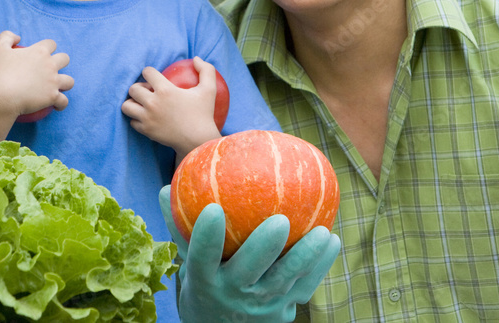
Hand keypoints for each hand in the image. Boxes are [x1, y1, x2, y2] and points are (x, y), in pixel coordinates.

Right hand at [0, 31, 73, 117]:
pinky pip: (64, 101)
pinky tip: (57, 105)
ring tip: (58, 88)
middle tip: (50, 70)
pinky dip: (61, 103)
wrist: (2, 96)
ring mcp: (53, 81)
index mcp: (39, 51)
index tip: (42, 54)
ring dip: (65, 83)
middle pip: (65, 59)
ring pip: (69, 81)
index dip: (48, 47)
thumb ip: (7, 37)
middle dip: (61, 62)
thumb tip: (18, 37)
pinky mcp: (53, 97)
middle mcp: (50, 65)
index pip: (51, 44)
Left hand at [122, 57, 220, 155]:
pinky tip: (147, 118)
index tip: (154, 78)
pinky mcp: (146, 131)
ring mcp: (147, 118)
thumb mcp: (209, 90)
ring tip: (143, 104)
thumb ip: (206, 70)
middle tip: (149, 92)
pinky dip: (137, 119)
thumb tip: (196, 58)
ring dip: (133, 103)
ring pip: (126, 106)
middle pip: (133, 88)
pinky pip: (132, 121)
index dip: (150, 72)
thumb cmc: (204, 114)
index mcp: (165, 90)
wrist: (198, 142)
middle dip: (139, 88)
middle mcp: (152, 103)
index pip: (147, 72)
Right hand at [159, 186, 340, 321]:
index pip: (201, 257)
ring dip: (306, 257)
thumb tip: (167, 187)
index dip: (205, 237)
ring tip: (323, 233)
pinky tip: (331, 239)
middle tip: (279, 221)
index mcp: (203, 279)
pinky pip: (305, 287)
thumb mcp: (186, 262)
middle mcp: (232, 294)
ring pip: (285, 280)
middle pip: (249, 271)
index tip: (212, 210)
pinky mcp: (283, 311)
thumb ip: (180, 226)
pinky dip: (320, 266)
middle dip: (264, 248)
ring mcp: (260, 307)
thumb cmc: (203, 283)